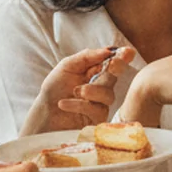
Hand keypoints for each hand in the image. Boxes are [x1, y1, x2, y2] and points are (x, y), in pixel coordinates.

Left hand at [19, 45, 135, 136]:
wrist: (44, 114)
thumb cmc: (54, 90)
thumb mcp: (67, 67)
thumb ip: (86, 57)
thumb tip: (107, 51)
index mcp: (95, 71)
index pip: (113, 61)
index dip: (123, 56)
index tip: (128, 52)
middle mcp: (101, 86)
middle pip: (116, 75)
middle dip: (117, 68)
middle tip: (114, 64)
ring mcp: (101, 103)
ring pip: (108, 94)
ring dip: (91, 91)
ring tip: (74, 91)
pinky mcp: (97, 119)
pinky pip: (97, 109)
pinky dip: (79, 105)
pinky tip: (63, 104)